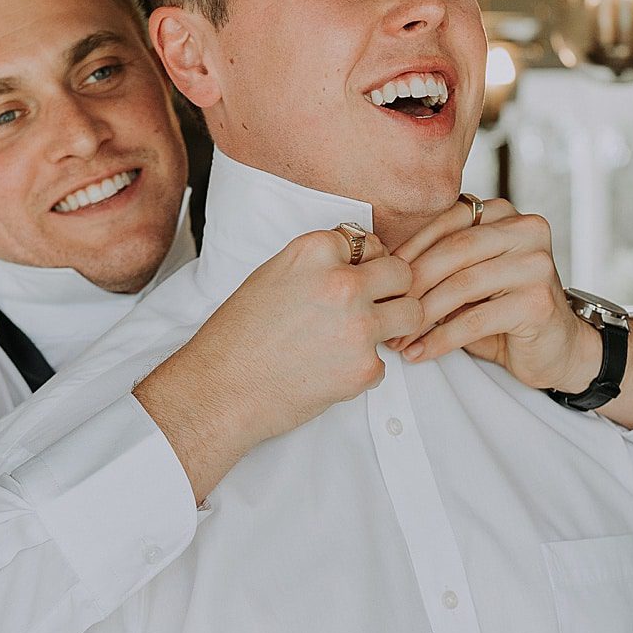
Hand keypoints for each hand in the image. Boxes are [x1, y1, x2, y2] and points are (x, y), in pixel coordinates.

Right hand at [134, 228, 424, 500]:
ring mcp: (358, 326)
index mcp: (315, 251)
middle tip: (375, 307)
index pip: (367, 242)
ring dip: (394, 324)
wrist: (220, 390)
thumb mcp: (272, 276)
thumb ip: (316, 265)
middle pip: (401, 273)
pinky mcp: (365, 367)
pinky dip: (363, 369)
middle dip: (392, 289)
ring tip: (364, 337)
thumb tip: (355, 263)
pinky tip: (329, 372)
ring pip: (412, 313)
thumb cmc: (237, 337)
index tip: (354, 280)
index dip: (363, 263)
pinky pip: (384, 362)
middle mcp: (342, 283)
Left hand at [389, 198, 599, 390]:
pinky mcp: (537, 302)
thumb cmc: (504, 311)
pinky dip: (440, 339)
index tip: (381, 276)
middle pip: (453, 251)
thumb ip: (441, 262)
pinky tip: (420, 352)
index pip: (447, 220)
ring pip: (461, 285)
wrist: (555, 349)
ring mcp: (536, 264)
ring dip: (421, 316)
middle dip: (412, 284)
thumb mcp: (471, 276)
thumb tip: (382, 270)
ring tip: (397, 338)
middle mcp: (526, 230)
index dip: (409, 248)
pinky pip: (474, 320)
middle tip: (385, 310)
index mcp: (504, 214)